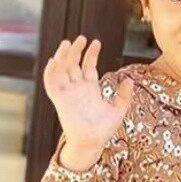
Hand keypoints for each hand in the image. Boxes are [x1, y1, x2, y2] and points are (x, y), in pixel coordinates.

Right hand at [43, 35, 136, 167]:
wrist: (92, 143)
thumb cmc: (103, 130)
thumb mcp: (118, 109)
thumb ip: (124, 95)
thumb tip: (129, 80)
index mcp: (90, 89)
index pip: (88, 66)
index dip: (91, 53)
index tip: (96, 42)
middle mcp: (77, 89)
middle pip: (74, 64)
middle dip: (76, 50)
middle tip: (81, 38)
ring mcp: (68, 93)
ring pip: (62, 70)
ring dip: (63, 56)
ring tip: (68, 43)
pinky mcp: (60, 100)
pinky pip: (52, 83)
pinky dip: (51, 72)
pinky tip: (54, 60)